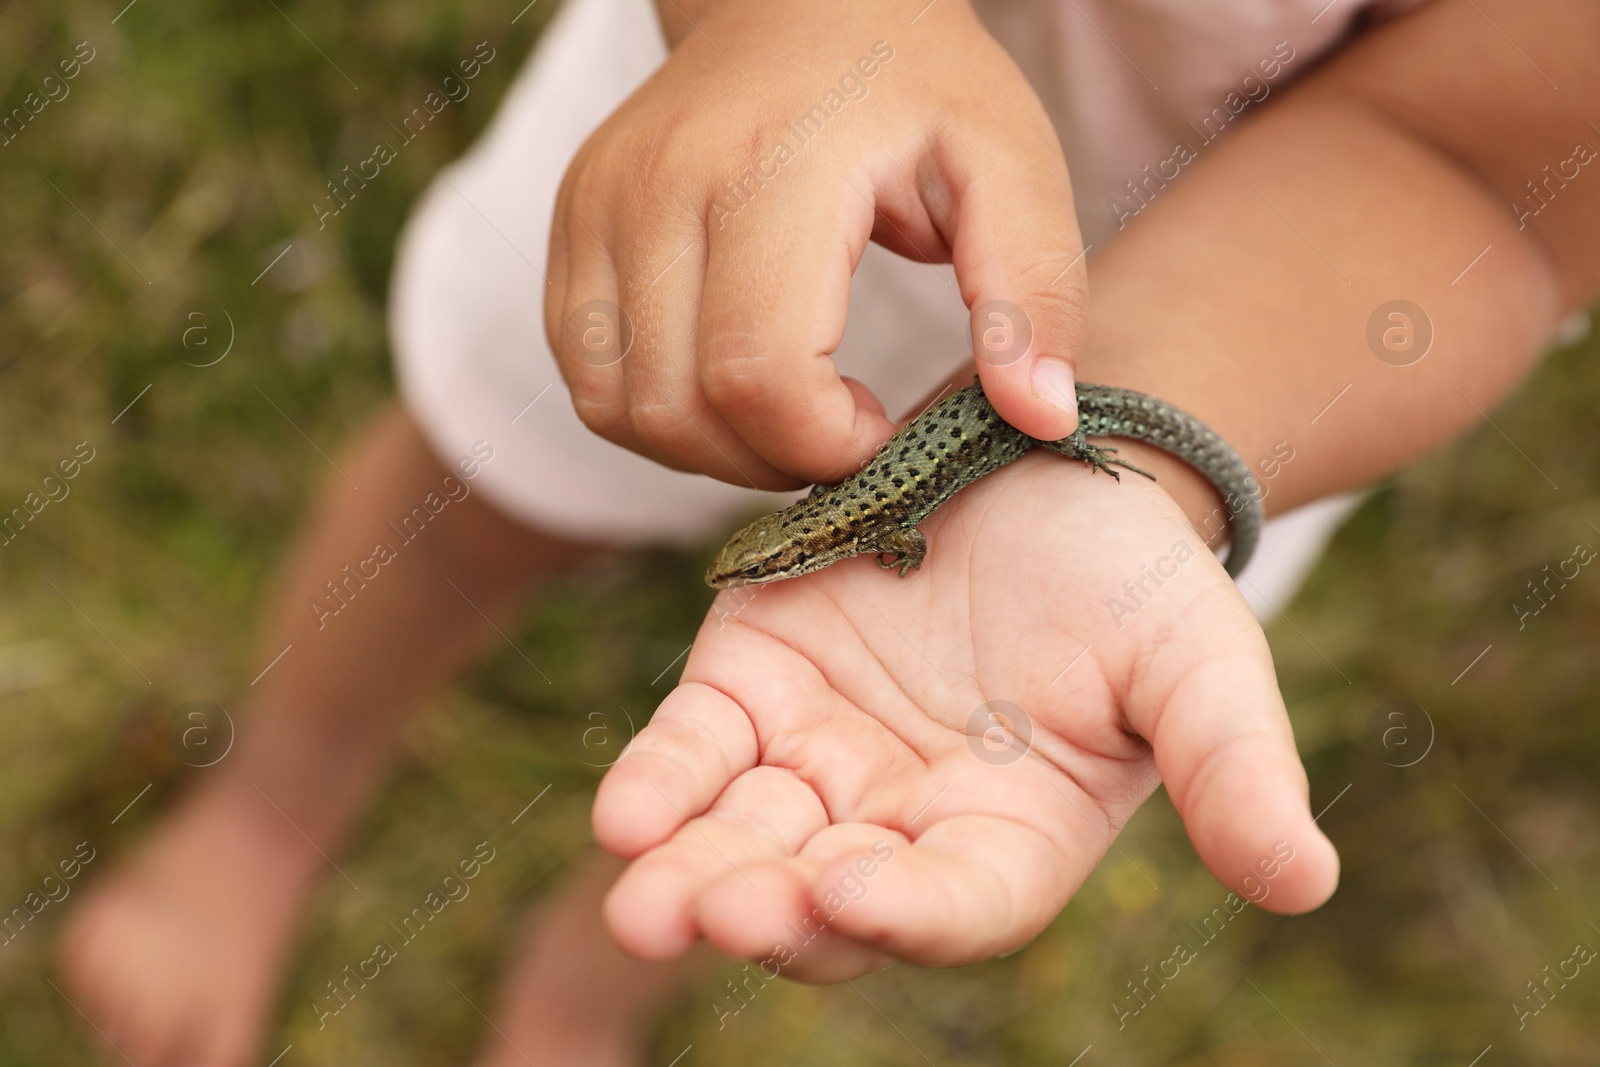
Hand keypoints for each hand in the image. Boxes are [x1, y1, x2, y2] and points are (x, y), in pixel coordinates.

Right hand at [546, 0, 1086, 489]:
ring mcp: (599, 203)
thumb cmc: (917, 89)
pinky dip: (656, 415)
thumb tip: (1038, 419)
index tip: (882, 430)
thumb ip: (1033, 290)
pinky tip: (728, 384)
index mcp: (773, 167)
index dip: (826, 446)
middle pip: (682, 408)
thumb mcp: (1011, 165)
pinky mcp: (571, 223)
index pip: (760, 374)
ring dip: (707, 452)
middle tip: (840, 431)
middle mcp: (660, 183)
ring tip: (785, 413)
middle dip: (772, 460)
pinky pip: (587, 377)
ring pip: (620, 409)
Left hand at [592, 451, 1338, 978]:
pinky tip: (625, 813)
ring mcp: (817, 761)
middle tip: (709, 916)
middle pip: (826, 898)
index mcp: (1010, 838)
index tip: (858, 898)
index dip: (910, 912)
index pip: (957, 903)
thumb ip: (1233, 766)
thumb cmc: (1131, 575)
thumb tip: (1308, 885)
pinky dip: (661, 782)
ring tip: (643, 902)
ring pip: (744, 840)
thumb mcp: (1195, 659)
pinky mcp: (751, 687)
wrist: (1037, 466)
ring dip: (690, 874)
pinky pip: (698, 752)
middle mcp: (901, 822)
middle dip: (768, 913)